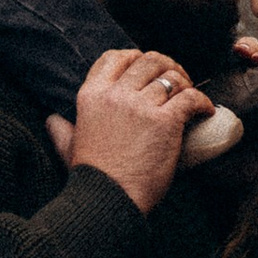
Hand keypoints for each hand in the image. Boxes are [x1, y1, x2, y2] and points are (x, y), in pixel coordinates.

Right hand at [46, 47, 211, 209]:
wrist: (107, 201)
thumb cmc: (91, 177)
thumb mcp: (69, 147)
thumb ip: (61, 130)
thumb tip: (51, 121)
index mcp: (91, 95)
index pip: (115, 57)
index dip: (135, 56)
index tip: (148, 67)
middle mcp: (115, 94)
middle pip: (148, 60)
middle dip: (166, 65)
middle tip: (177, 78)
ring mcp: (141, 106)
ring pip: (172, 77)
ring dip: (186, 82)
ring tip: (190, 94)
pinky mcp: (166, 122)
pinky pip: (190, 98)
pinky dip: (202, 102)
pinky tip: (206, 111)